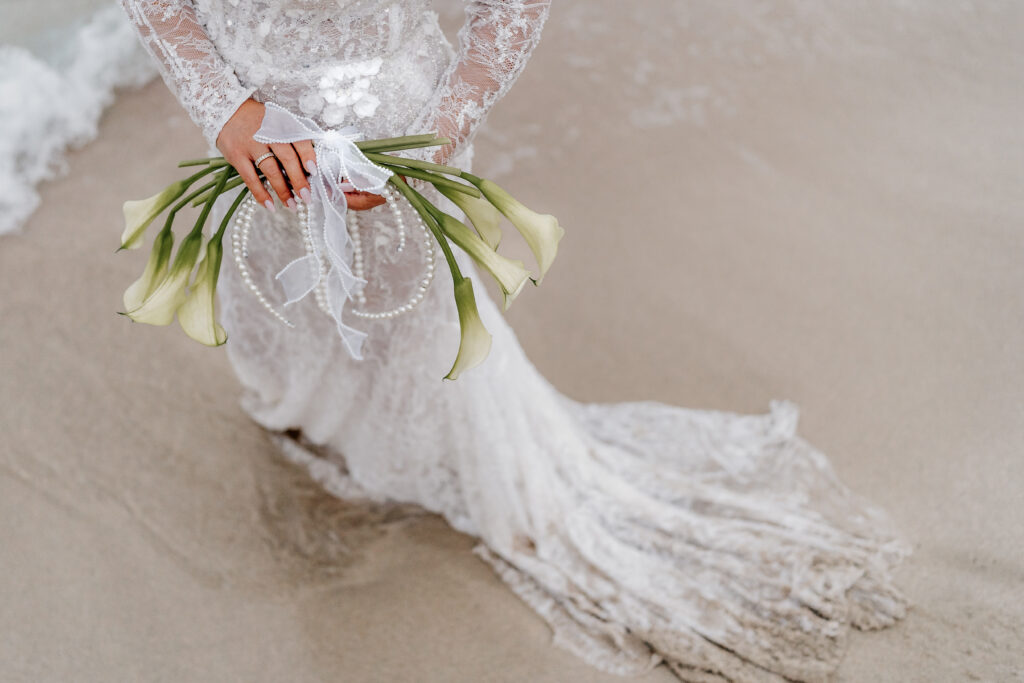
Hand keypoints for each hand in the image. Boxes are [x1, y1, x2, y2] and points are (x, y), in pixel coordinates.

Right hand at [216, 98, 383, 211]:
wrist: (227, 108)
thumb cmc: (260, 120)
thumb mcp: (279, 121)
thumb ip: (294, 139)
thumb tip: (311, 168)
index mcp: (282, 123)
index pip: (299, 141)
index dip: (308, 156)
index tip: (315, 172)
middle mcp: (267, 133)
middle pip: (287, 159)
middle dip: (299, 180)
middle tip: (307, 198)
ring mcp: (251, 145)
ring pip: (270, 171)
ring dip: (283, 191)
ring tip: (292, 206)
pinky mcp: (236, 155)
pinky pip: (250, 178)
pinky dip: (261, 194)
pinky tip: (270, 205)